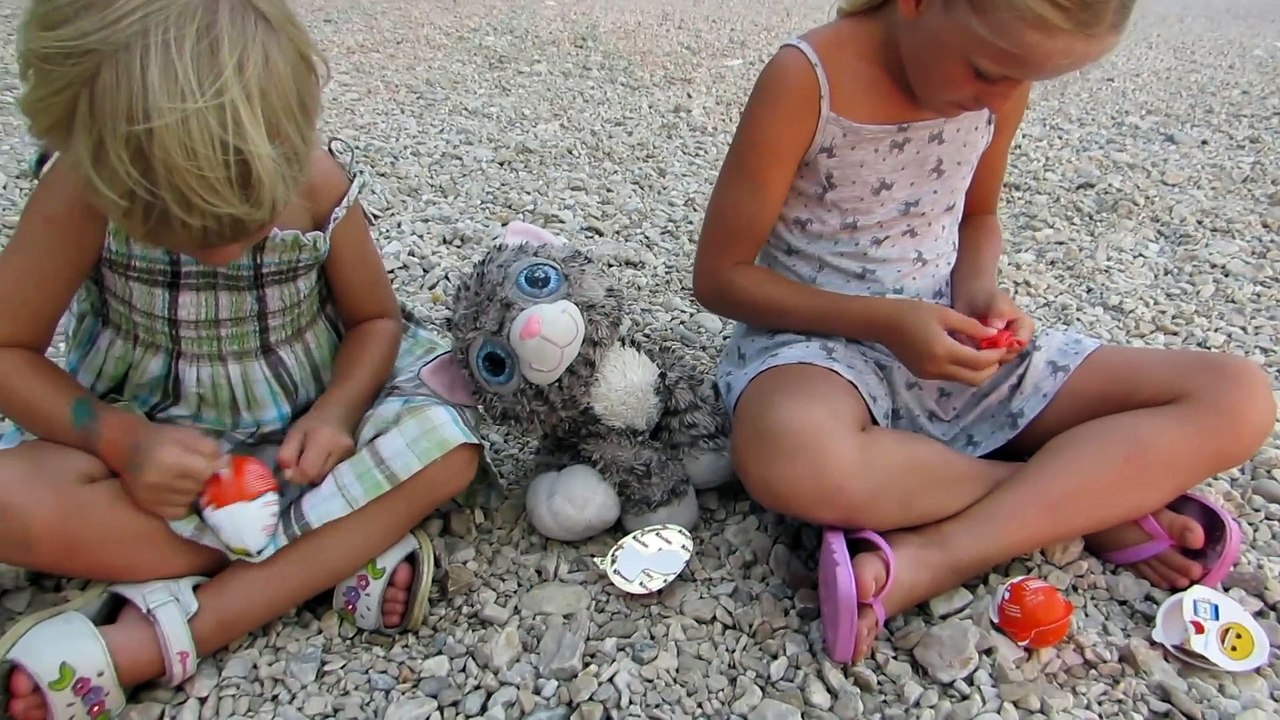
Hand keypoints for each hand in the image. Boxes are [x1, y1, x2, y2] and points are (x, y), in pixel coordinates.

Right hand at [119, 422, 223, 519]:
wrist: (128, 447)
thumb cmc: (163, 438)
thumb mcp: (188, 434)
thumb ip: (210, 448)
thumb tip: (226, 466)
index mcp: (169, 458)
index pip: (205, 471)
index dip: (213, 468)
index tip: (213, 464)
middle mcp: (159, 480)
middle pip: (198, 486)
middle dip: (202, 478)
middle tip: (194, 469)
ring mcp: (152, 496)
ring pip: (190, 500)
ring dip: (193, 491)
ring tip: (184, 479)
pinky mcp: (147, 507)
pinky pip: (179, 512)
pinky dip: (183, 503)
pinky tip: (177, 491)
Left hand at [277, 408, 355, 484]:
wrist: (340, 414)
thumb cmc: (313, 422)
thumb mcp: (294, 433)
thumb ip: (286, 454)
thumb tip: (287, 475)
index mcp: (323, 440)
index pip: (308, 471)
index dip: (295, 475)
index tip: (289, 469)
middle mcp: (339, 451)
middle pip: (316, 477)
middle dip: (303, 475)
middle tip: (298, 464)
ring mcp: (348, 457)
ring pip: (324, 478)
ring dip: (313, 474)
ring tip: (310, 460)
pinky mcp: (351, 461)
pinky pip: (332, 475)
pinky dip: (322, 472)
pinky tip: (320, 461)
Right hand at [879, 299, 1006, 385]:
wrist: (883, 324)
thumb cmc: (913, 313)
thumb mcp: (946, 314)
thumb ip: (971, 326)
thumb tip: (994, 335)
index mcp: (944, 351)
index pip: (980, 362)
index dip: (995, 355)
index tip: (1003, 345)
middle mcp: (938, 369)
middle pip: (976, 379)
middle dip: (991, 368)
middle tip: (997, 352)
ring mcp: (930, 375)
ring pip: (964, 380)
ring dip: (978, 370)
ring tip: (984, 353)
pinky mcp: (924, 375)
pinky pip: (951, 376)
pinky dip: (964, 369)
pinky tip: (965, 354)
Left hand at [951, 285, 1033, 362]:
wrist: (971, 297)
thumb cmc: (987, 296)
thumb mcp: (995, 300)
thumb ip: (999, 312)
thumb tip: (997, 326)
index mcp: (1025, 328)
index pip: (1020, 344)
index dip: (1005, 346)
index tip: (990, 339)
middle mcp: (1016, 341)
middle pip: (1007, 356)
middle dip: (991, 352)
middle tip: (976, 341)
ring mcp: (1003, 349)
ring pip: (995, 361)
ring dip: (981, 354)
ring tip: (970, 339)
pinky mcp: (989, 354)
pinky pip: (983, 362)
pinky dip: (973, 355)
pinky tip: (966, 344)